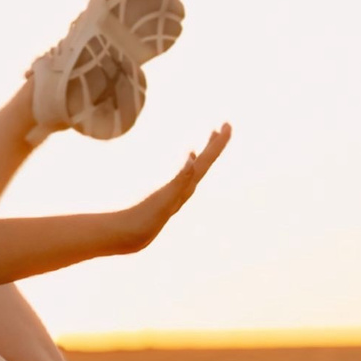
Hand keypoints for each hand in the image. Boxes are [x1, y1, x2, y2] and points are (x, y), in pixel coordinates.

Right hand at [116, 124, 230, 252]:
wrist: (132, 235)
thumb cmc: (146, 216)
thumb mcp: (165, 196)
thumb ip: (180, 178)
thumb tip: (193, 158)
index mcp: (187, 184)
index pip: (208, 159)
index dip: (219, 142)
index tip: (228, 125)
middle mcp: (186, 187)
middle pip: (206, 162)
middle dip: (216, 144)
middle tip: (225, 126)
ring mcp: (178, 191)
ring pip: (197, 168)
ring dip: (205, 153)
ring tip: (211, 139)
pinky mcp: (168, 195)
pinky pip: (185, 175)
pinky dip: (190, 164)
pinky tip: (189, 161)